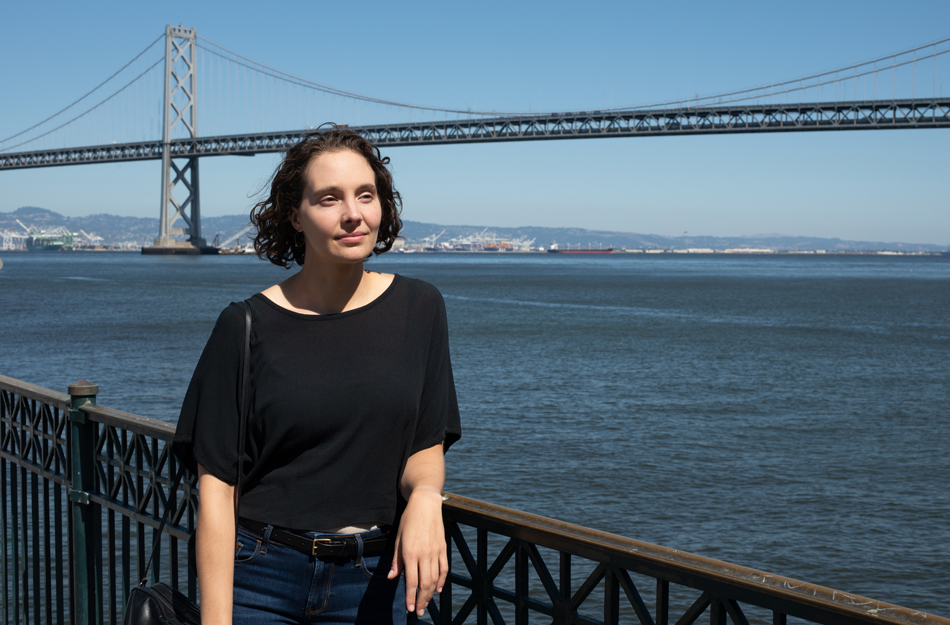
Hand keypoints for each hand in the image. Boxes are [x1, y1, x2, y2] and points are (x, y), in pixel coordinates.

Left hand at [387, 487, 446, 616]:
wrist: (426, 504)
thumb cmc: (409, 520)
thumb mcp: (398, 538)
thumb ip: (396, 560)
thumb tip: (393, 577)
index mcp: (410, 552)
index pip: (411, 581)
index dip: (410, 597)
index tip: (409, 608)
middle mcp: (424, 554)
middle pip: (424, 584)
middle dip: (421, 600)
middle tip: (418, 611)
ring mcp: (435, 552)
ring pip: (434, 579)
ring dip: (430, 594)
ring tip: (426, 604)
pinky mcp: (443, 548)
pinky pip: (444, 568)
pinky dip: (441, 580)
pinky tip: (438, 589)